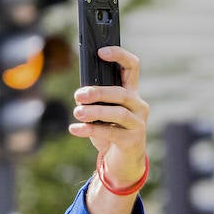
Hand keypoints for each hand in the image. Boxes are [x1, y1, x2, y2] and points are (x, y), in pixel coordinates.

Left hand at [68, 45, 148, 185]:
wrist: (121, 161)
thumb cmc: (109, 132)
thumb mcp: (102, 114)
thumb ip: (95, 101)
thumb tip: (80, 94)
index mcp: (131, 93)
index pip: (132, 67)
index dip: (119, 56)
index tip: (100, 52)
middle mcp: (138, 105)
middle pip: (121, 93)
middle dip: (99, 92)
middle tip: (78, 95)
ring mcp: (138, 123)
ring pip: (118, 113)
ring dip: (95, 111)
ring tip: (76, 112)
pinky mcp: (132, 140)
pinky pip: (111, 133)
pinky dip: (90, 130)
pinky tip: (74, 129)